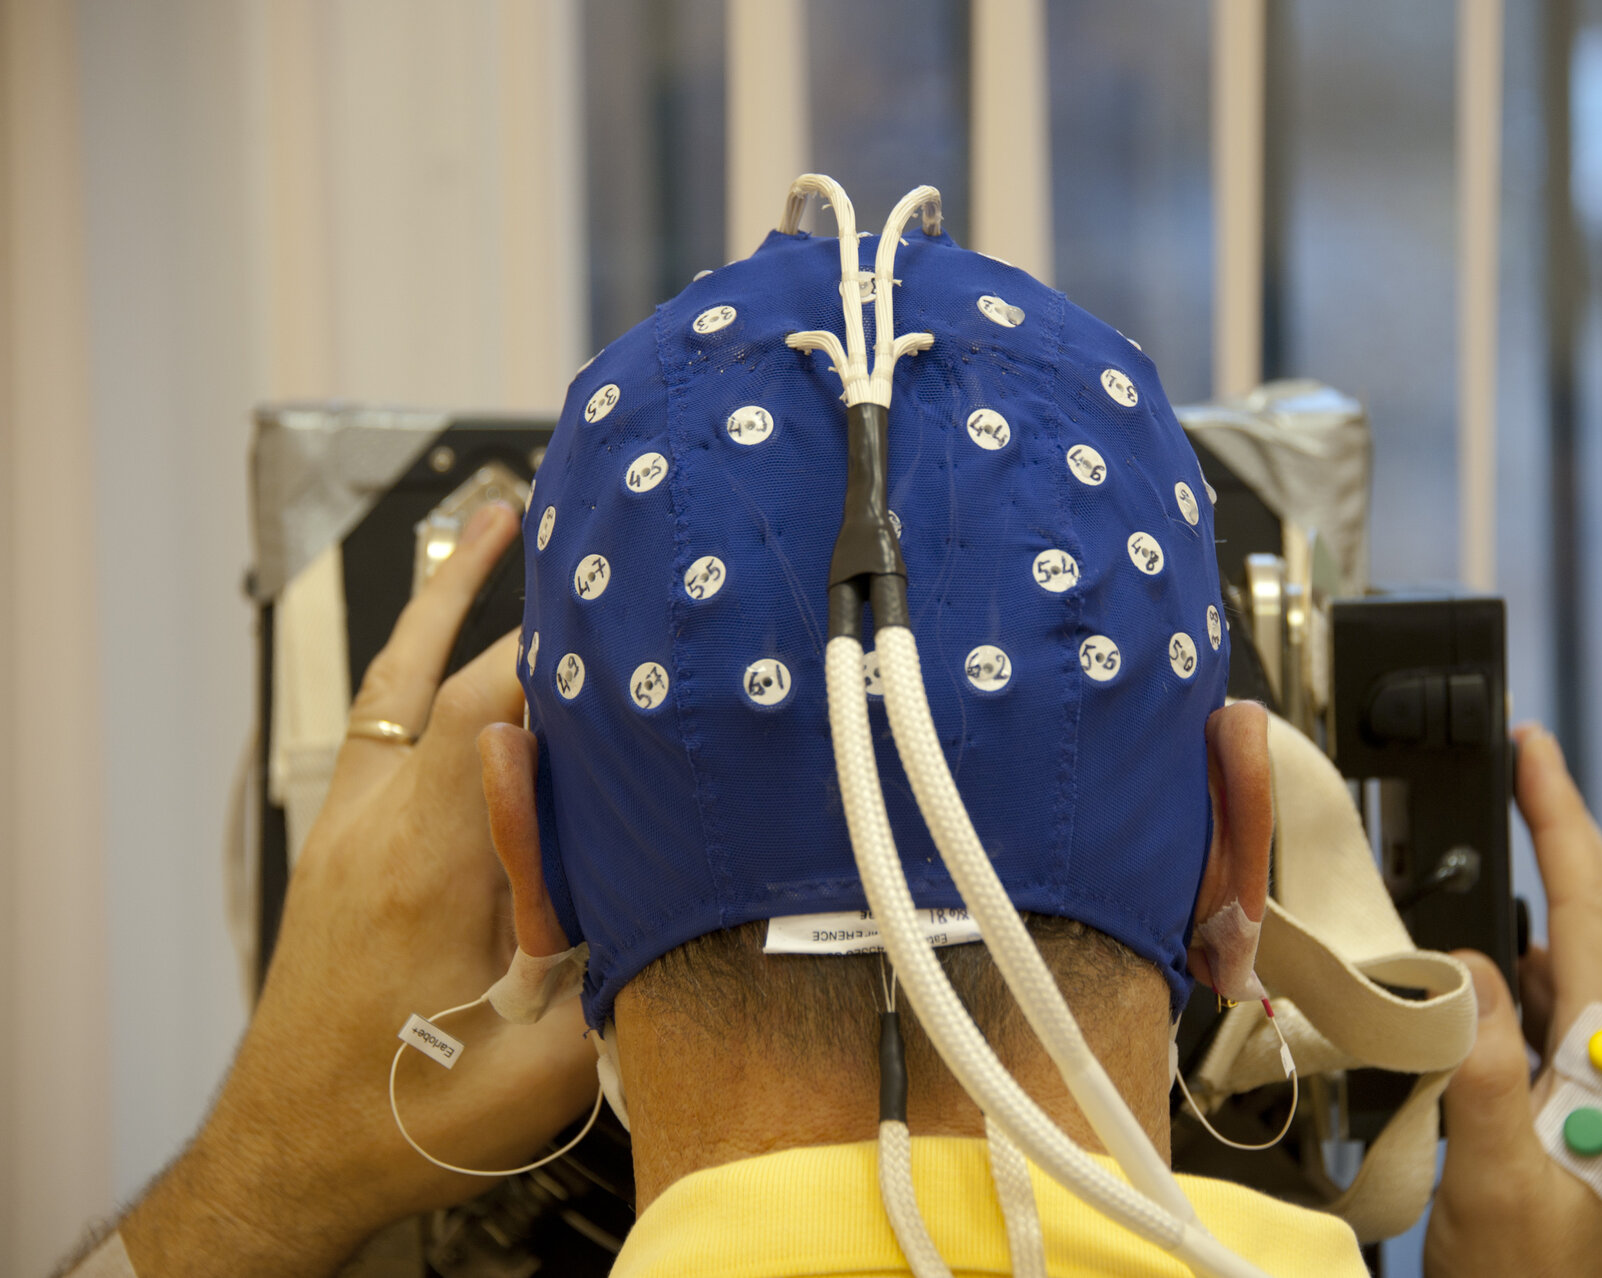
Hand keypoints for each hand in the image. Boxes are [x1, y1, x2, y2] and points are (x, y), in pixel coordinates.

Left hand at [120, 504, 598, 1277]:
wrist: (289, 1153)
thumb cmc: (403, 1120)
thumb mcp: (538, 1070)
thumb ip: (609, 966)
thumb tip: (687, 887)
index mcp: (427, 869)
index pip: (490, 715)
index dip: (559, 652)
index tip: (628, 604)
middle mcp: (376, 827)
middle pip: (450, 681)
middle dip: (519, 606)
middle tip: (578, 533)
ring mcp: (347, 827)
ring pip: (398, 682)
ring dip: (446, 598)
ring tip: (494, 520)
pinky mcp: (339, 840)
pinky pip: (377, 720)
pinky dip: (414, 657)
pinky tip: (446, 630)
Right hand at [1424, 726, 1601, 1277]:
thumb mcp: (1496, 1176)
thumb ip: (1484, 1062)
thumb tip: (1468, 963)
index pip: (1589, 912)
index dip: (1560, 822)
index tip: (1533, 750)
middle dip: (1568, 833)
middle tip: (1524, 767)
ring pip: (1592, 959)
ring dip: (1557, 888)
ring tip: (1513, 839)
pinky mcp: (1590, 1114)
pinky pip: (1570, 1008)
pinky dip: (1538, 956)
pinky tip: (1502, 960)